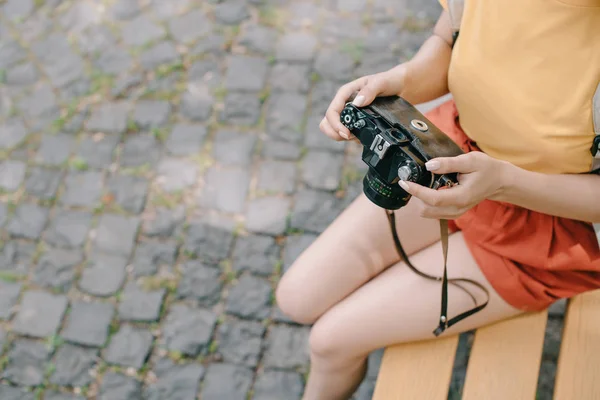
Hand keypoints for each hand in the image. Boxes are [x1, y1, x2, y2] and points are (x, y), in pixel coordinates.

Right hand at [319, 68, 405, 140]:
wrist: (401, 87)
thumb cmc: (389, 81)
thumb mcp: (381, 82)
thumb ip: (370, 90)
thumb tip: (357, 103)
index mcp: (346, 93)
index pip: (332, 112)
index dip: (335, 125)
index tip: (346, 133)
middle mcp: (345, 105)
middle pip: (327, 123)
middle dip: (335, 133)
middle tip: (349, 137)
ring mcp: (350, 115)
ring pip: (335, 131)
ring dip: (343, 137)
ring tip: (359, 136)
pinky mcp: (357, 123)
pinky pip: (349, 135)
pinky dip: (354, 139)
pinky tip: (366, 135)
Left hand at [398, 152, 512, 219]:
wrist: (499, 181)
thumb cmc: (487, 169)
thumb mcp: (470, 160)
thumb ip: (448, 164)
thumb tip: (429, 166)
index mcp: (461, 197)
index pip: (433, 199)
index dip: (416, 191)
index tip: (404, 182)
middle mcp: (457, 209)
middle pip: (427, 209)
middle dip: (416, 196)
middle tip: (411, 179)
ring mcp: (455, 213)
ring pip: (428, 212)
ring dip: (421, 200)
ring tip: (420, 183)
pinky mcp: (453, 212)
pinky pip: (434, 211)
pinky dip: (427, 202)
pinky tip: (429, 188)